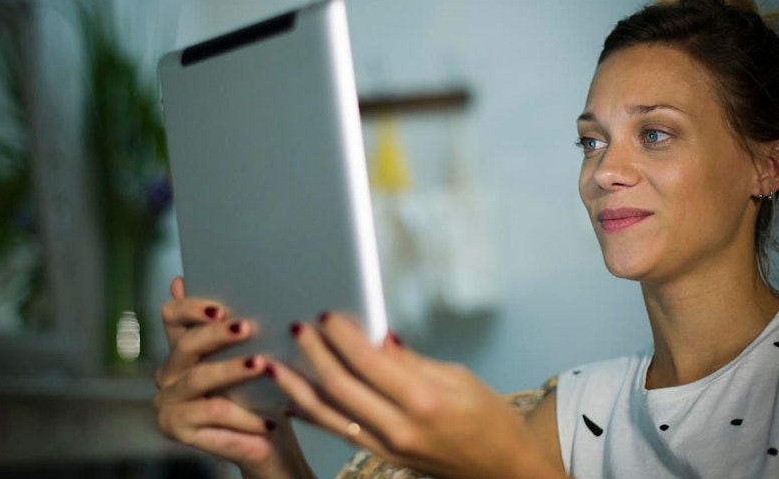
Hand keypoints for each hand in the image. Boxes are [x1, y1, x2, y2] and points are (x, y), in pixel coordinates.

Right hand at [153, 277, 312, 477]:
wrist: (267, 440)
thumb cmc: (260, 393)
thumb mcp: (252, 354)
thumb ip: (234, 325)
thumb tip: (224, 286)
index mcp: (182, 347)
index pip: (172, 315)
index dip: (191, 307)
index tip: (221, 307)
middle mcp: (168, 371)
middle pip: (186, 344)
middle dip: (217, 334)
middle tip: (247, 328)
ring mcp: (167, 400)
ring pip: (199, 377)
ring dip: (232, 370)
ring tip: (261, 365)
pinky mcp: (173, 426)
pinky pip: (212, 412)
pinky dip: (244, 415)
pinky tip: (267, 418)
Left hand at [267, 312, 562, 478]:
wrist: (502, 471)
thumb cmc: (490, 420)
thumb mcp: (459, 377)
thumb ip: (410, 360)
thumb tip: (376, 336)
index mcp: (424, 401)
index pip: (368, 361)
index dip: (342, 335)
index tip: (326, 314)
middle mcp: (399, 428)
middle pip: (341, 387)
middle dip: (314, 354)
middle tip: (298, 327)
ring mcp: (387, 448)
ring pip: (329, 414)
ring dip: (299, 387)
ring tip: (276, 363)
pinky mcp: (382, 456)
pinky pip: (338, 432)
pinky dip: (312, 415)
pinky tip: (292, 401)